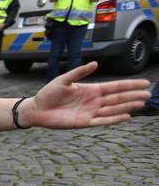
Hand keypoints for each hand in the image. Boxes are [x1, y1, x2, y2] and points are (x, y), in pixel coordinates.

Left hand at [26, 62, 150, 128]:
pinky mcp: (84, 122)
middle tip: (148, 94)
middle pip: (118, 98)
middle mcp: (94, 101)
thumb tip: (96, 63)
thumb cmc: (48, 94)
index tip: (144, 83)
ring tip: (141, 104)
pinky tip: (126, 116)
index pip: (114, 87)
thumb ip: (79, 72)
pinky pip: (102, 120)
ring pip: (113, 109)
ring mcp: (90, 111)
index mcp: (91, 89)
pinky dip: (114, 118)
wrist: (36, 109)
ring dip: (127, 106)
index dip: (129, 85)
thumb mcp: (63, 79)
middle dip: (133, 96)